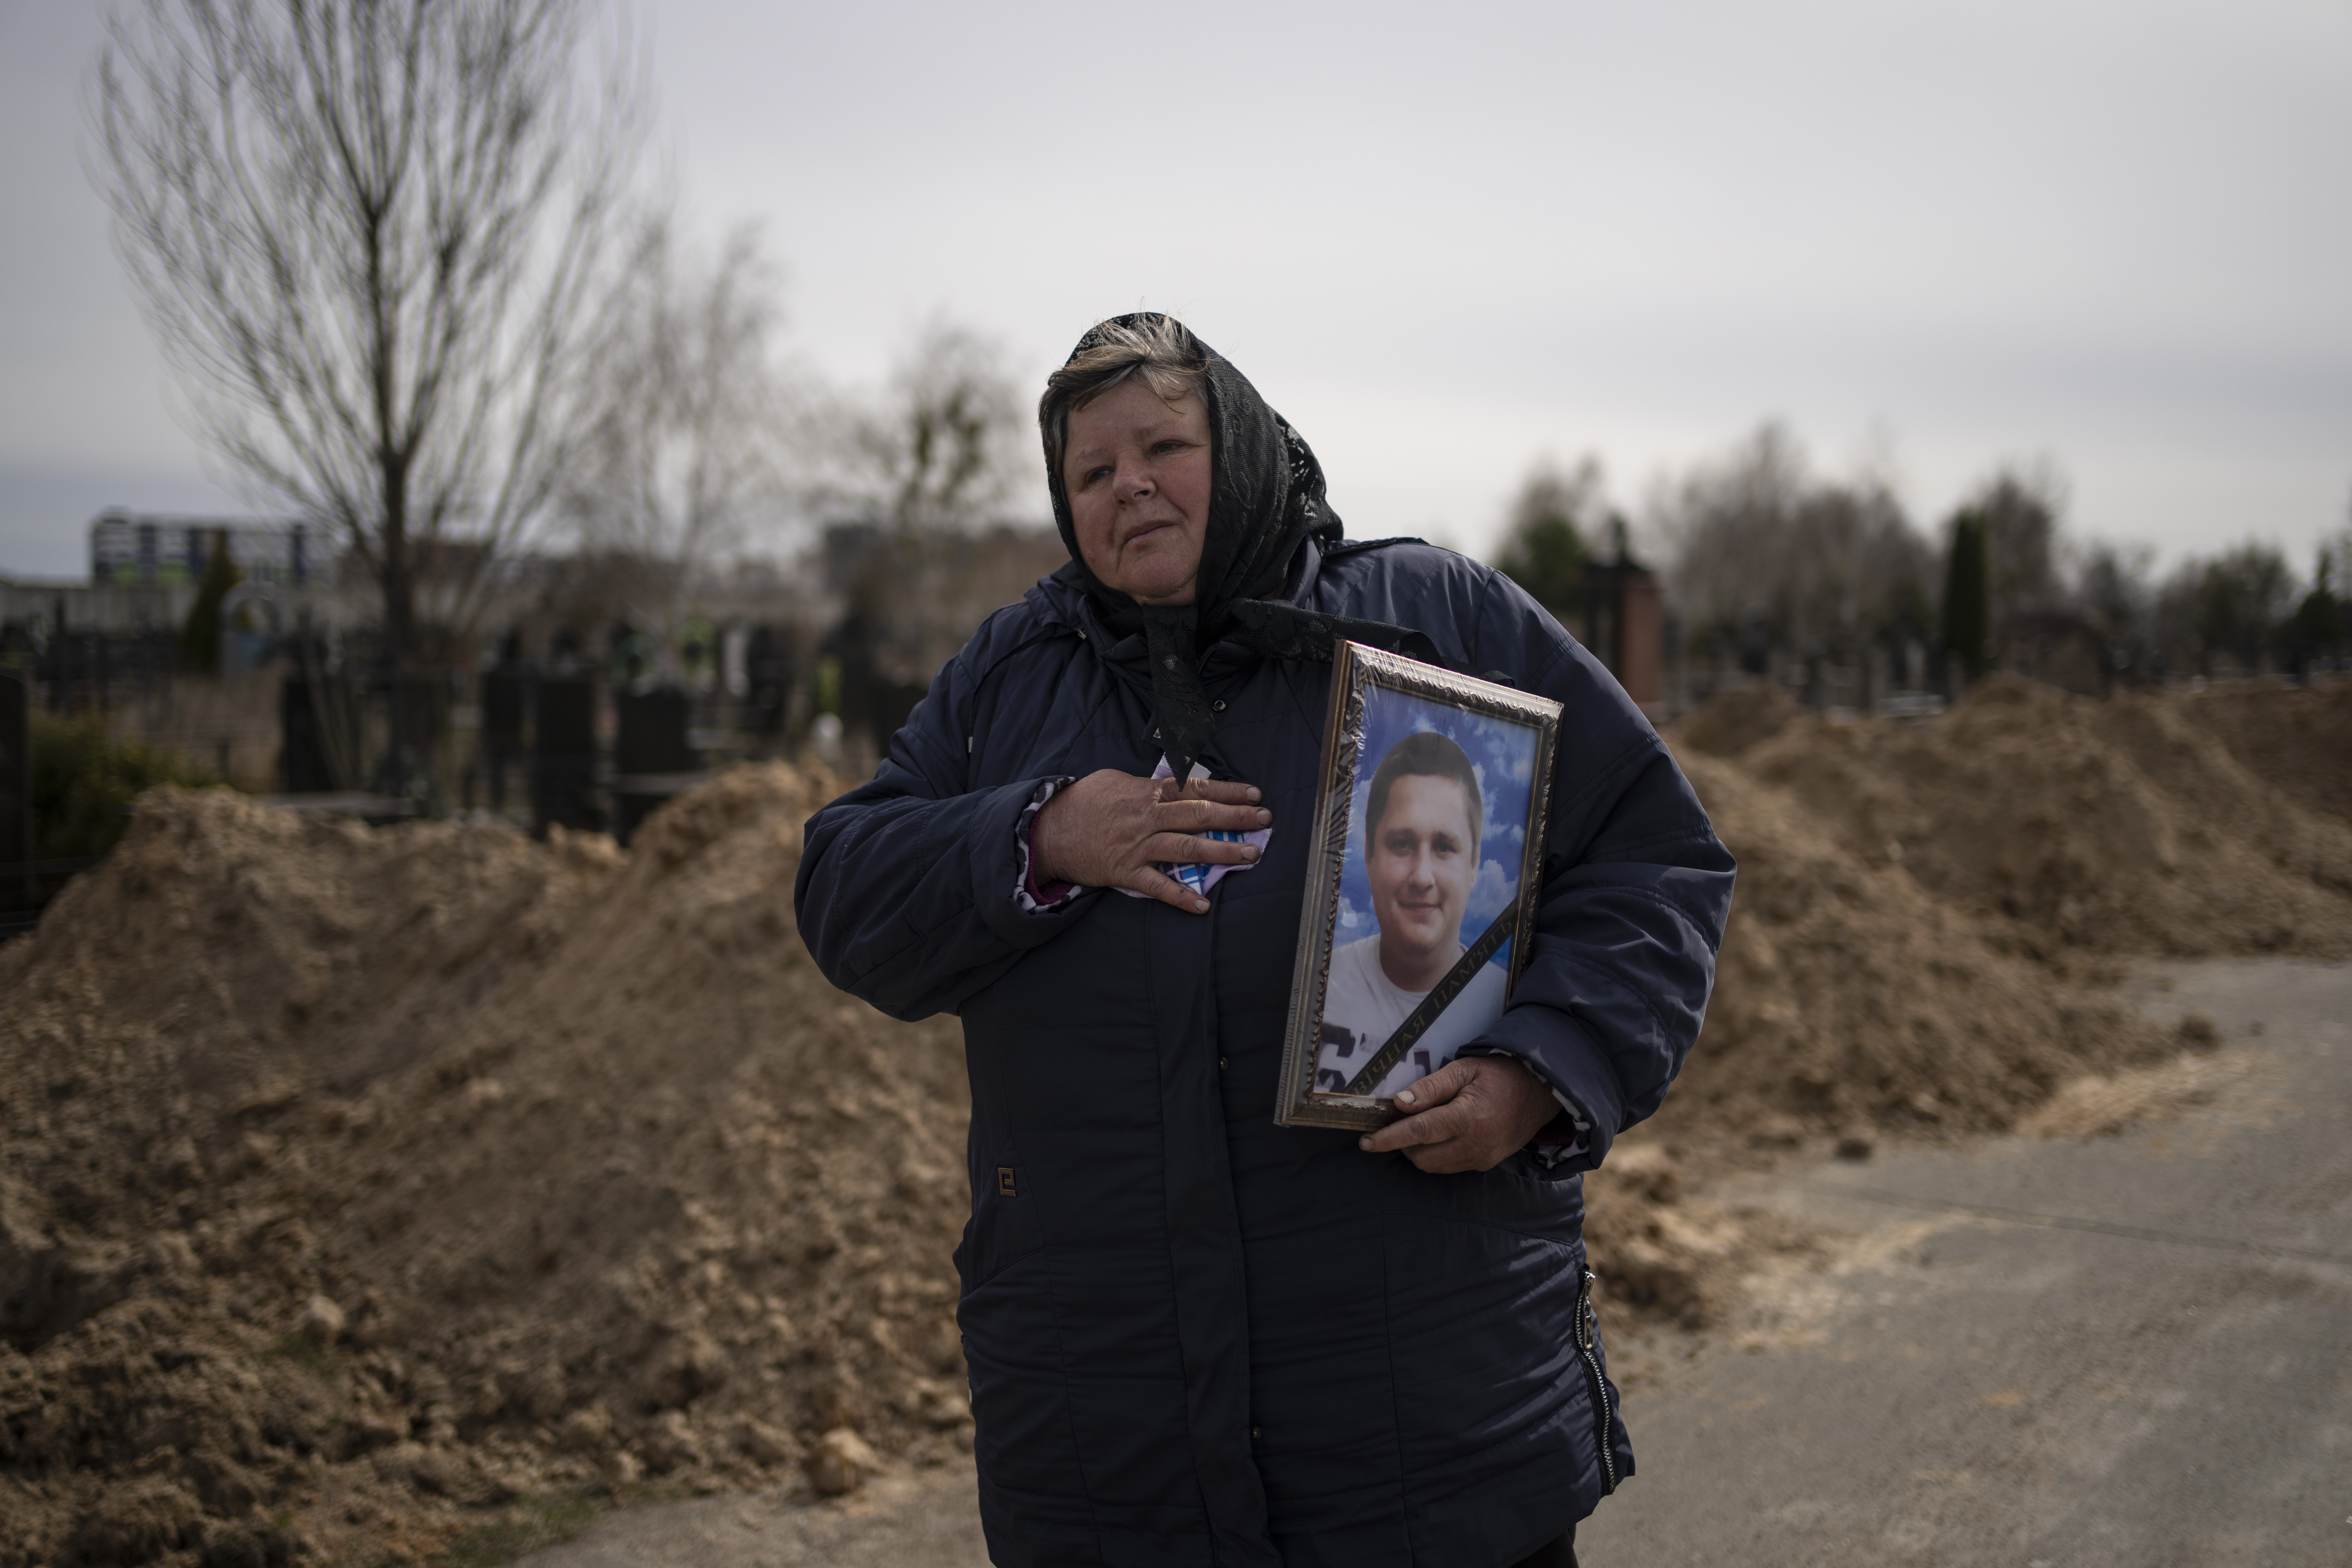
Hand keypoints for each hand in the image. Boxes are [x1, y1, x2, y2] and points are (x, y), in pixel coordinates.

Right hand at [1030, 769, 1271, 913]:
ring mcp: (1137, 846)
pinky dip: (1181, 896)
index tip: (1254, 793)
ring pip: (1187, 848)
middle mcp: (1147, 817)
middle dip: (1236, 817)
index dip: (1228, 790)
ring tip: (1249, 855)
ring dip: (1221, 852)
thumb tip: (1173, 784)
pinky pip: (1158, 886)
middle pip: (1199, 815)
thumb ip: (1146, 784)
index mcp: (1147, 792)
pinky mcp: (1125, 872)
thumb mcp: (1114, 780)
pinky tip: (1203, 905)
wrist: (1048, 830)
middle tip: (1264, 822)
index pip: (1196, 787)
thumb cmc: (1082, 803)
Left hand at [1358, 1055, 1557, 1173]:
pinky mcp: (1485, 1164)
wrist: (1539, 1091)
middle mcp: (1475, 1145)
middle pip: (1422, 1156)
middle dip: (1402, 1143)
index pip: (1418, 1132)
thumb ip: (1431, 1087)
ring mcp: (1482, 1158)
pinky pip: (1450, 1167)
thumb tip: (1399, 1103)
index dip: (1389, 1138)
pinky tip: (1437, 1136)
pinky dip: (1436, 1155)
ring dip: (1418, 1151)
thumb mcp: (1464, 1070)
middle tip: (1398, 1123)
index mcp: (1468, 1118)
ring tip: (1418, 1127)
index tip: (1366, 1142)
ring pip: (1434, 1166)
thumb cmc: (1499, 1074)